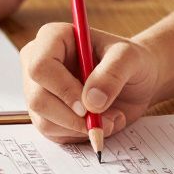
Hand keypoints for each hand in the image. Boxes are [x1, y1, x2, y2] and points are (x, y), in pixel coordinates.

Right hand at [20, 23, 160, 142]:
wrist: (135, 81)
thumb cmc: (130, 61)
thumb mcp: (129, 58)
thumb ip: (112, 74)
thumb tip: (91, 101)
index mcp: (53, 38)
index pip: (40, 66)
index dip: (63, 89)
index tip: (88, 106)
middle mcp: (39, 63)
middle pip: (38, 99)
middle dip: (72, 117)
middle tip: (102, 120)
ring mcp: (39, 90)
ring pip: (44, 121)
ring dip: (80, 128)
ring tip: (109, 118)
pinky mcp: (46, 114)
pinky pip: (53, 134)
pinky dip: (79, 135)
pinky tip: (99, 123)